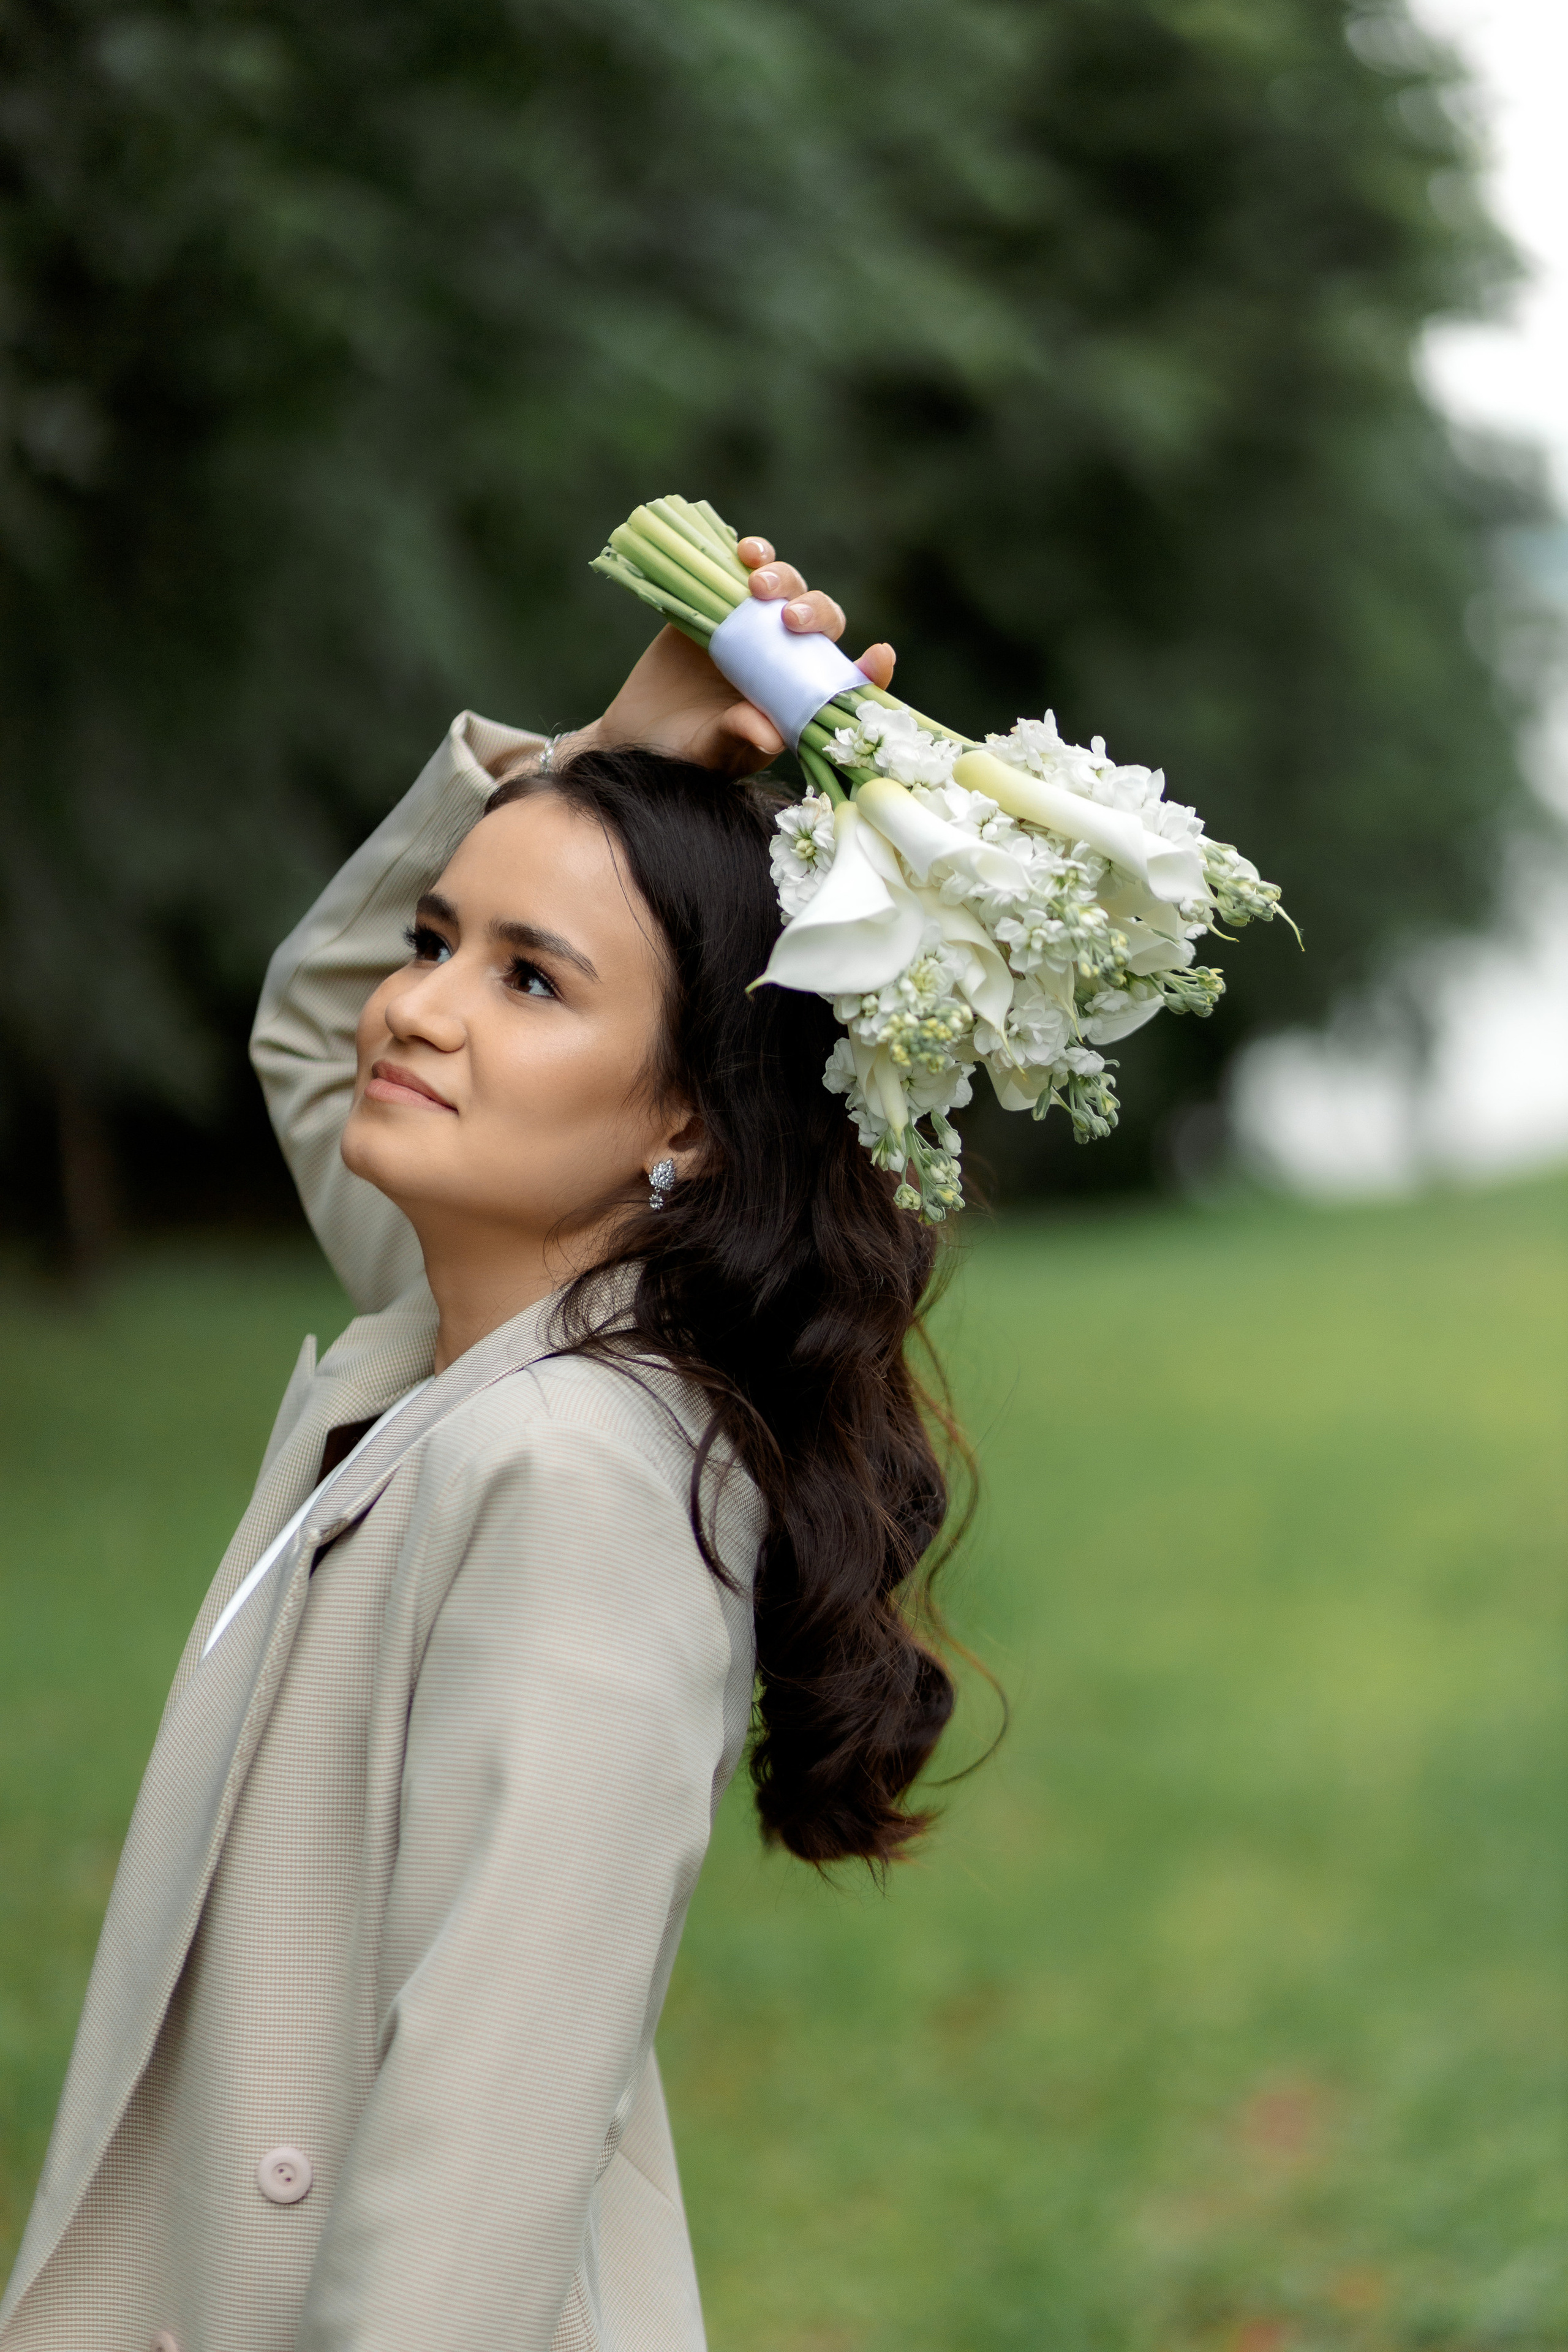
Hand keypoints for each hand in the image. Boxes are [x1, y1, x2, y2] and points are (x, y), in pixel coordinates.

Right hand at [546, 539, 895, 779]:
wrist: (636, 732)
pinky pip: (740, 571)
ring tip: (757, 583)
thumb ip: (743, 737)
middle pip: (821, 620)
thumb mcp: (716, 752)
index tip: (880, 655)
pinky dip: (750, 555)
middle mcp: (786, 657)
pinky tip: (745, 551)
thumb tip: (772, 732)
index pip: (846, 680)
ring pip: (787, 588)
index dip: (870, 668)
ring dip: (783, 577)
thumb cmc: (687, 753)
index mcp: (799, 697)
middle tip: (790, 620)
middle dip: (815, 611)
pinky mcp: (718, 605)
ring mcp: (754, 628)